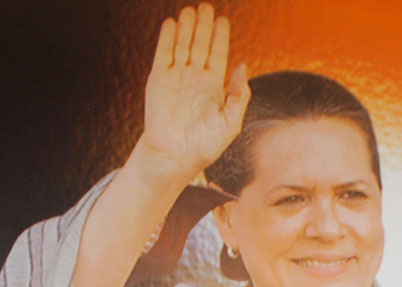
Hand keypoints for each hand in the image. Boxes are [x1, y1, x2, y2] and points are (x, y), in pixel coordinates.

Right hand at [135, 4, 249, 184]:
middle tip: (206, 7)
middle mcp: (195, 79)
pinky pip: (163, 54)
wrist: (175, 156)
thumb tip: (242, 65)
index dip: (220, 37)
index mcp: (213, 88)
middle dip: (203, 26)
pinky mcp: (159, 80)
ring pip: (182, 45)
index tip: (222, 20)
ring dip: (186, 27)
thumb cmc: (204, 146)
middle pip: (200, 45)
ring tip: (190, 10)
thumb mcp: (231, 122)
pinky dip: (167, 38)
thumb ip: (239, 94)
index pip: (218, 55)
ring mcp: (176, 78)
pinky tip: (172, 23)